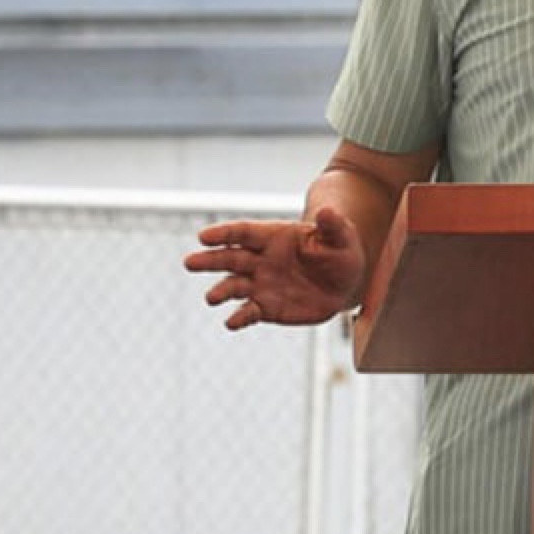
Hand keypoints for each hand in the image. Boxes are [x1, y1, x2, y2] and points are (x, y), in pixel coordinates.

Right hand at [185, 205, 366, 330]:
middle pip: (230, 258)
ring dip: (221, 291)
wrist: (344, 282)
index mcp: (273, 237)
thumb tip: (327, 211)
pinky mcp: (266, 308)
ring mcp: (260, 284)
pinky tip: (231, 323)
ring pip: (234, 286)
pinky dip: (239, 318)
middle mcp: (260, 260)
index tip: (203, 237)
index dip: (224, 234)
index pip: (244, 232)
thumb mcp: (342, 236)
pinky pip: (248, 313)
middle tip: (189, 262)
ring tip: (211, 298)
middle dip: (210, 260)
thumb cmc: (340, 252)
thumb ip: (332, 225)